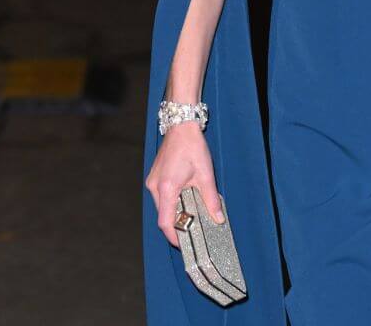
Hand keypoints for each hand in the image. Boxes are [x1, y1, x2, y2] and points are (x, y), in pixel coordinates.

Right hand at [145, 121, 224, 246]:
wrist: (181, 125)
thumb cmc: (193, 147)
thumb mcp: (205, 173)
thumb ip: (211, 198)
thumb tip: (218, 218)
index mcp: (166, 188)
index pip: (166, 222)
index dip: (174, 236)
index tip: (184, 245)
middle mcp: (155, 187)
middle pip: (163, 215)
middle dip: (177, 224)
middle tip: (193, 230)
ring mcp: (153, 182)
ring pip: (162, 206)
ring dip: (175, 212)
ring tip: (192, 215)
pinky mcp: (154, 177)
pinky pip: (162, 196)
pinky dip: (172, 202)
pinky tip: (186, 199)